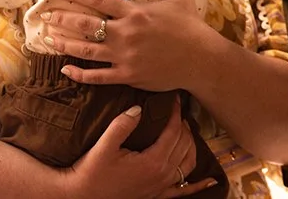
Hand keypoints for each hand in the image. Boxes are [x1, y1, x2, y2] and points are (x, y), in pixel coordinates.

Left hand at [43, 0, 214, 91]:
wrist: (201, 58)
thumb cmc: (191, 24)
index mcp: (136, 13)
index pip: (99, 0)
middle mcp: (126, 34)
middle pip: (86, 26)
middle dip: (62, 19)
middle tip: (45, 16)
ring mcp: (124, 56)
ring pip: (86, 51)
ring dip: (64, 45)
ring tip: (48, 39)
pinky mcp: (126, 75)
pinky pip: (96, 77)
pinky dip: (79, 74)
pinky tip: (65, 70)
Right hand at [62, 100, 215, 197]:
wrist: (78, 197)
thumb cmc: (89, 172)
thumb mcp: (103, 146)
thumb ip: (122, 125)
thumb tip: (139, 108)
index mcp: (153, 162)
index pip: (174, 131)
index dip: (175, 113)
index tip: (174, 99)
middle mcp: (162, 175)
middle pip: (184, 143)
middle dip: (183, 124)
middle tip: (176, 111)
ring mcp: (160, 187)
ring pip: (188, 162)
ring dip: (190, 144)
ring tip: (184, 129)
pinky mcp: (155, 195)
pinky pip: (181, 191)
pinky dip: (197, 185)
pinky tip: (209, 182)